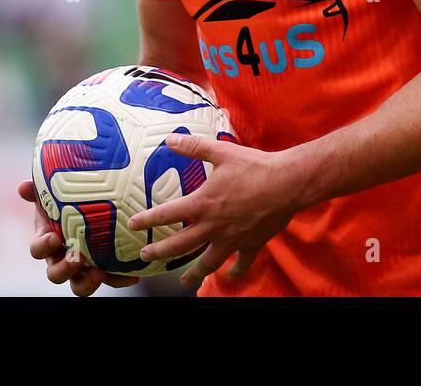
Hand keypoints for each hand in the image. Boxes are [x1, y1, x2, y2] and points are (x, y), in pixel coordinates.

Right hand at [17, 179, 139, 296]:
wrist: (90, 207)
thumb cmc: (66, 200)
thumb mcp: (53, 193)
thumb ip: (38, 189)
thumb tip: (23, 186)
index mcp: (47, 241)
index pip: (38, 249)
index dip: (43, 246)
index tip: (54, 238)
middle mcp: (61, 259)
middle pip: (55, 274)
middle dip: (65, 270)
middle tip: (78, 258)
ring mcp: (81, 268)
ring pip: (79, 285)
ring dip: (88, 282)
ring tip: (101, 272)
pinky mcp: (101, 270)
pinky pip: (108, 280)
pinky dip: (119, 279)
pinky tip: (133, 277)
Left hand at [127, 134, 306, 289]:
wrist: (288, 183)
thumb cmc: (254, 166)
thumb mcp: (221, 152)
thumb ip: (193, 147)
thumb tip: (170, 139)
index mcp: (203, 204)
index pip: (167, 214)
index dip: (147, 220)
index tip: (133, 225)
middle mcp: (214, 226)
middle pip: (181, 245)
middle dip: (160, 252)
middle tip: (145, 256)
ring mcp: (232, 239)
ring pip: (208, 262)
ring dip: (194, 273)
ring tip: (183, 281)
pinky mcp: (251, 244)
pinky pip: (241, 262)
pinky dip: (235, 270)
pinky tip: (230, 275)